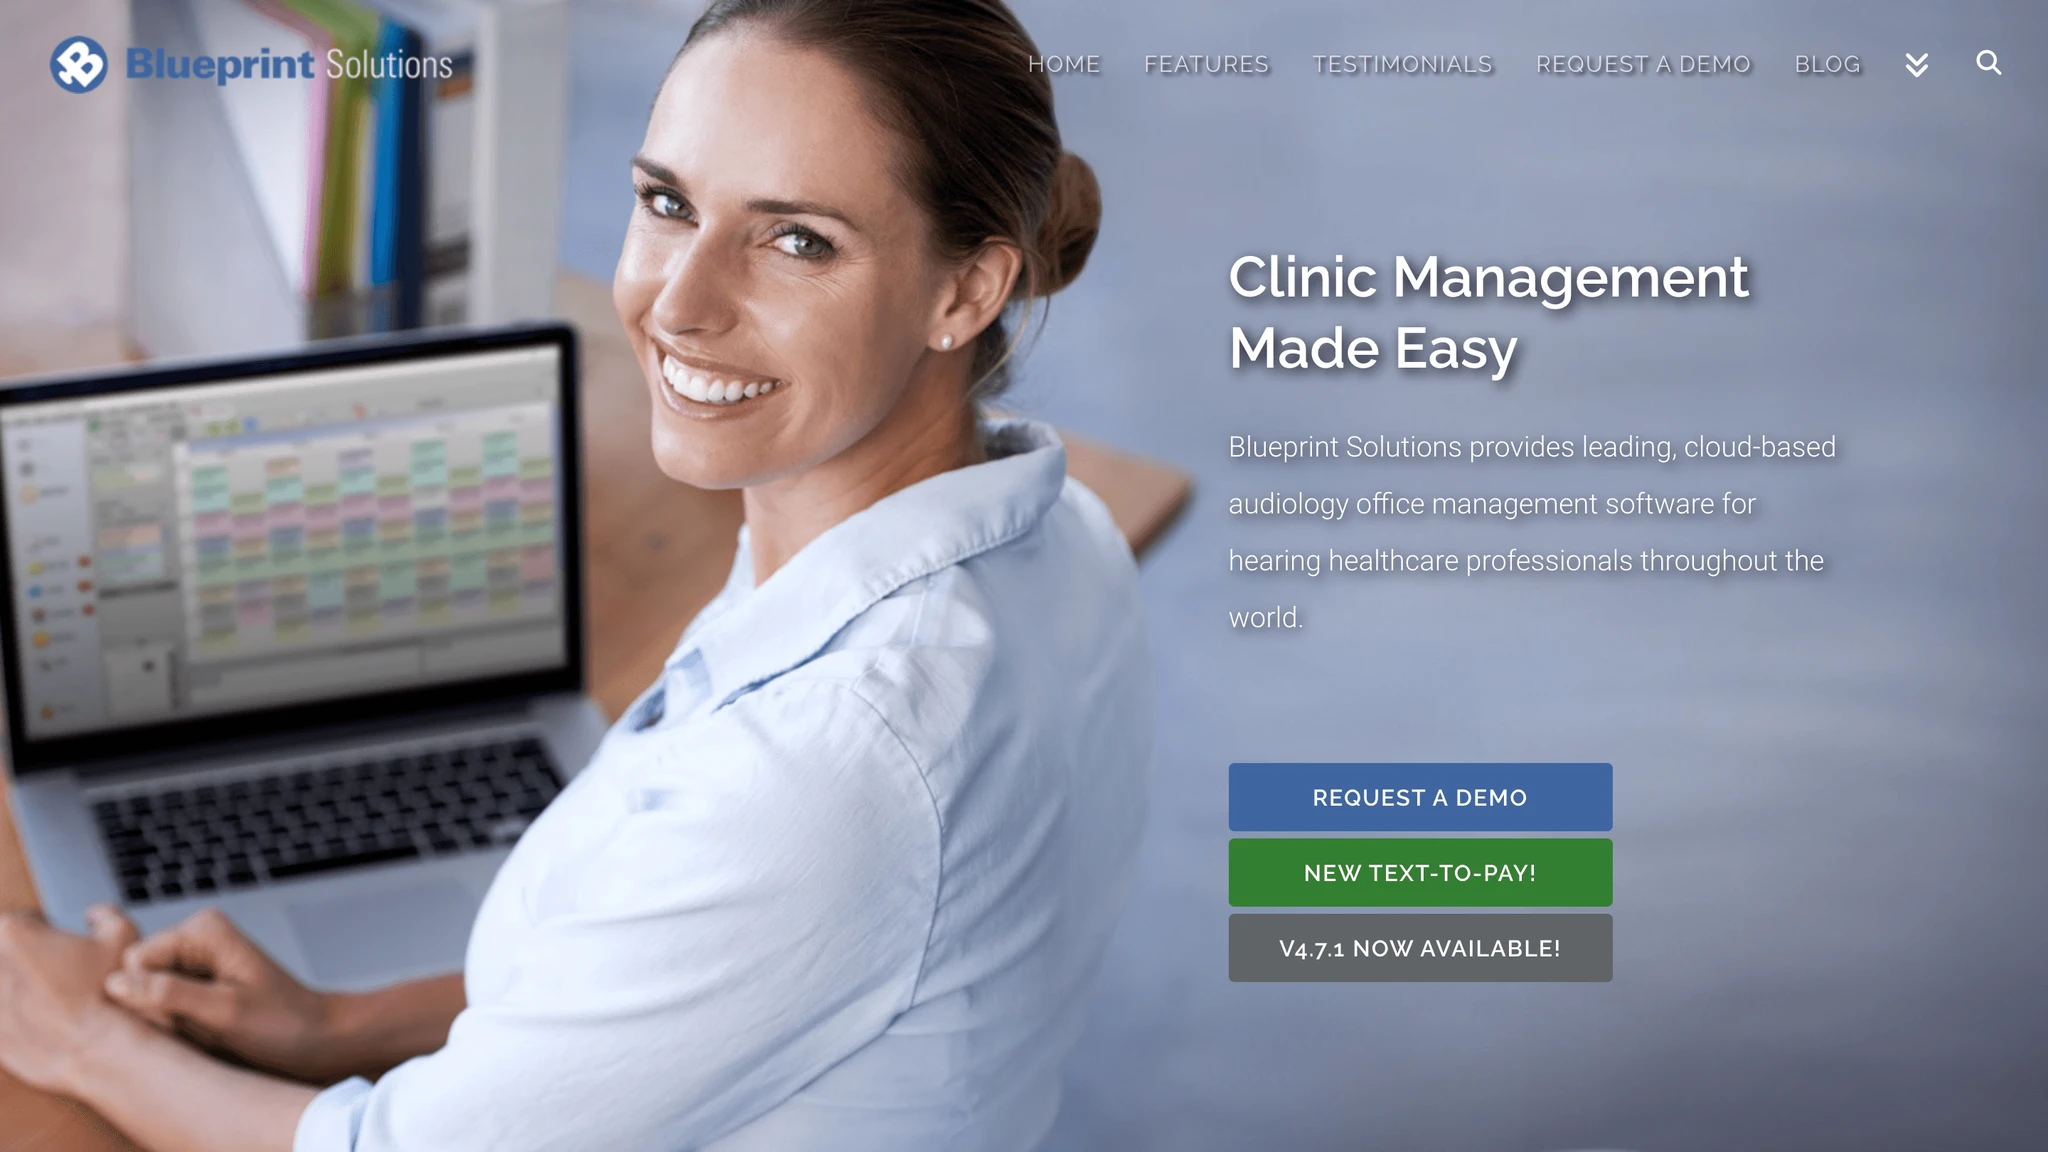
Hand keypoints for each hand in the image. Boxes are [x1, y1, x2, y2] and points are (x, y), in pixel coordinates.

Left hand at [0, 904, 148, 1094]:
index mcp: (12, 932)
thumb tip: (92, 916)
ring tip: (47, 1000)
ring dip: (16, 987)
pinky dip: (14, 1017)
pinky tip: (39, 1022)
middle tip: (55, 974)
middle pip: (4, 952)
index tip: (63, 946)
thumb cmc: (107, 992)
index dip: (48, 930)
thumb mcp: (123, 936)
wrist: (94, 1050)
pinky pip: (2, 1017)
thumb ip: (105, 914)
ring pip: (3, 984)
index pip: (23, 920)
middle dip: (26, 959)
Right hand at [104, 907, 343, 1083]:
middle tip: (203, 1025)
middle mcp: (195, 935)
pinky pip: (161, 1005)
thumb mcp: (224, 1014)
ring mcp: (193, 957)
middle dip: (159, 1010)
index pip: (134, 962)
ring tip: (209, 1027)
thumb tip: (113, 984)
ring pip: (144, 995)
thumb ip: (169, 995)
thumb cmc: (282, 1024)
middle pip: (135, 977)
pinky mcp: (193, 980)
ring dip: (169, 1020)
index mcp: (203, 929)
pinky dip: (178, 1024)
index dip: (150, 999)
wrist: (316, 1036)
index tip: (189, 1019)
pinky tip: (206, 1030)